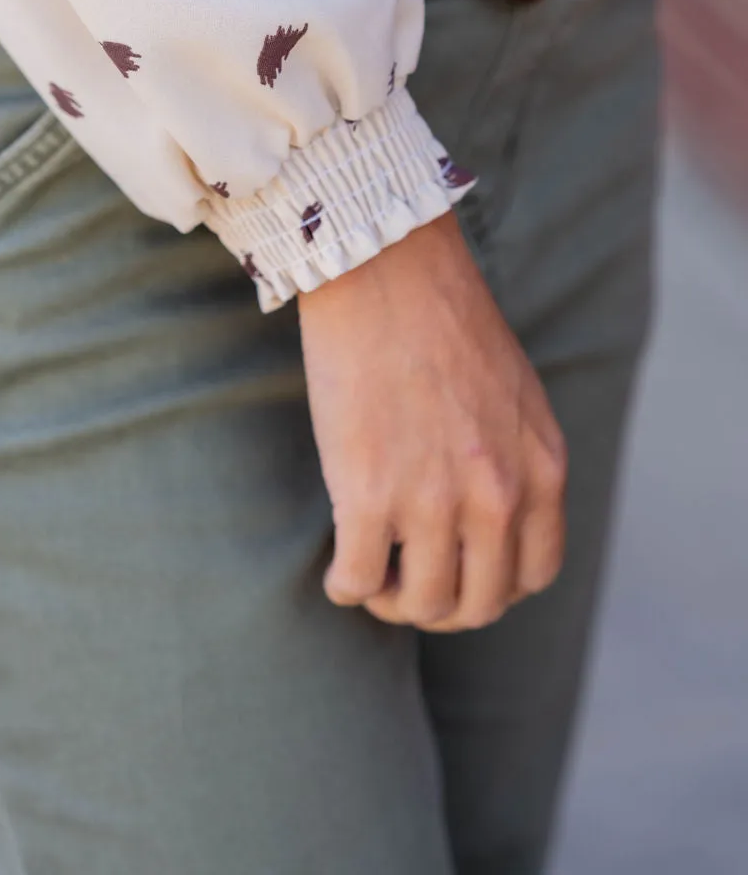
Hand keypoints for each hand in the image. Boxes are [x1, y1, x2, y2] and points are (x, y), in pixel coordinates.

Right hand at [297, 212, 567, 629]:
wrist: (387, 270)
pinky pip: (357, 581)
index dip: (493, 588)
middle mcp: (497, 496)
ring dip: (391, 602)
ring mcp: (432, 501)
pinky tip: (337, 568)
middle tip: (407, 585)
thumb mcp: (515, 395)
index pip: (533, 574)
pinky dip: (345, 586)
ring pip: (418, 604)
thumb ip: (515, 457)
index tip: (460, 572)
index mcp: (541, 469)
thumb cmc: (443, 316)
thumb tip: (490, 511)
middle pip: (477, 603)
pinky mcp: (367, 495)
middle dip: (440, 606)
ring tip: (369, 575)